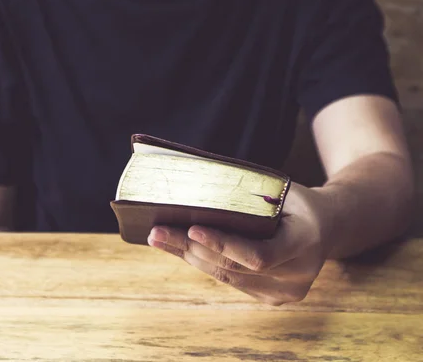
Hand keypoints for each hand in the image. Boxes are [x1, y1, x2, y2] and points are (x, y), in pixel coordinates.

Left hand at [147, 183, 337, 305]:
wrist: (327, 226)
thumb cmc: (297, 202)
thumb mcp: (282, 191)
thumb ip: (248, 198)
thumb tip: (195, 190)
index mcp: (305, 244)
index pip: (259, 255)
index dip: (223, 244)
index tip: (192, 228)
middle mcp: (297, 277)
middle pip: (233, 268)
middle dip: (191, 248)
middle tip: (158, 231)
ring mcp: (284, 293)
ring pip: (226, 277)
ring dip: (189, 256)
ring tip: (160, 238)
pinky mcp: (271, 297)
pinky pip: (230, 281)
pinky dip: (203, 262)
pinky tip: (179, 248)